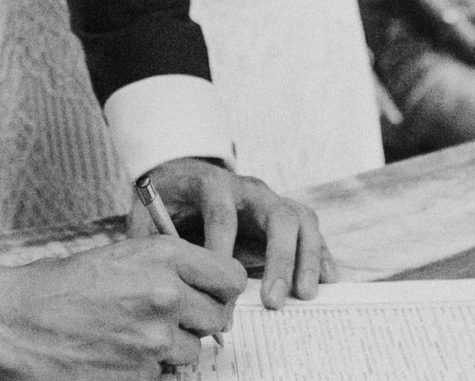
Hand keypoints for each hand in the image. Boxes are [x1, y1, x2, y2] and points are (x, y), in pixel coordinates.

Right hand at [0, 238, 243, 379]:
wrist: (15, 323)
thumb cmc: (59, 287)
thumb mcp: (118, 255)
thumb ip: (166, 264)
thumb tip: (203, 282)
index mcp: (162, 257)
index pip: (230, 277)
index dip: (223, 288)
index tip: (212, 293)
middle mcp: (166, 295)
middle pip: (219, 317)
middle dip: (200, 320)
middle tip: (172, 318)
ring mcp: (154, 340)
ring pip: (194, 351)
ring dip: (174, 347)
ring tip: (136, 335)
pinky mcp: (141, 375)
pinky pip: (163, 374)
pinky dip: (147, 368)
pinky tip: (118, 353)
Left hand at [137, 157, 326, 307]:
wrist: (183, 173)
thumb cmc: (167, 199)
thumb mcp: (147, 211)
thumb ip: (150, 240)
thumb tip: (159, 280)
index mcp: (212, 184)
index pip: (223, 214)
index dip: (224, 251)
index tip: (221, 286)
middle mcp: (249, 188)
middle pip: (277, 215)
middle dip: (279, 260)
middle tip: (272, 301)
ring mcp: (271, 199)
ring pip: (301, 220)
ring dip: (307, 259)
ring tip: (304, 295)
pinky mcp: (284, 213)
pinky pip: (311, 230)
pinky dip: (322, 255)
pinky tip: (327, 281)